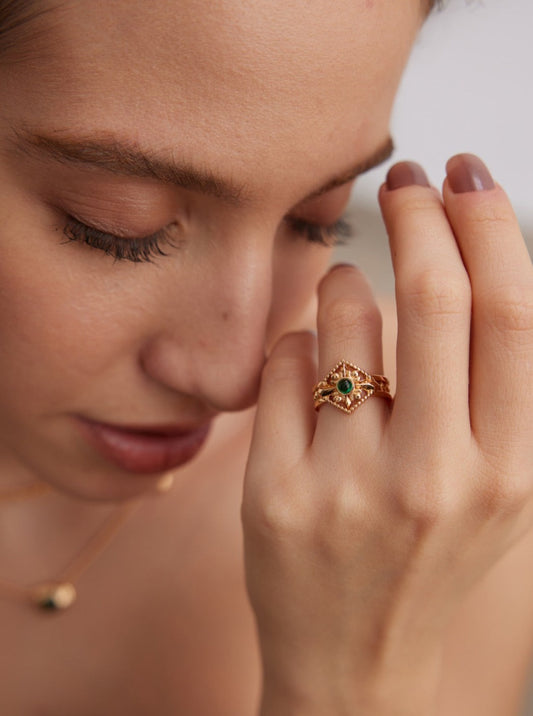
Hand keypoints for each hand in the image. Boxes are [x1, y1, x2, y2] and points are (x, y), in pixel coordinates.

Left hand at [241, 154, 532, 713]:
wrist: (356, 664)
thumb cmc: (428, 558)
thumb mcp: (494, 485)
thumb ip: (489, 384)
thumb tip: (464, 253)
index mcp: (507, 470)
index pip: (509, 312)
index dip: (489, 223)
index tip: (463, 174)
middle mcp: (435, 477)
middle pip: (431, 296)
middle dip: (415, 213)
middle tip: (402, 176)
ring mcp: (347, 488)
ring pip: (342, 316)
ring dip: (342, 282)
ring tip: (345, 296)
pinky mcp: (274, 495)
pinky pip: (283, 364)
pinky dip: (297, 343)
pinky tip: (307, 371)